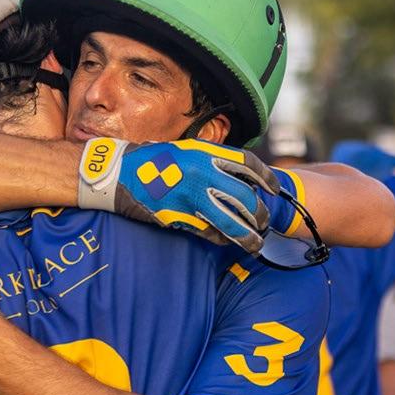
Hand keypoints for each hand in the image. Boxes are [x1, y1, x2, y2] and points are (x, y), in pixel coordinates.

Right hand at [108, 139, 292, 255]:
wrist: (119, 173)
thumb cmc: (152, 160)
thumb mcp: (185, 150)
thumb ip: (210, 161)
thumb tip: (236, 176)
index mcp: (205, 153)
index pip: (247, 164)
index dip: (266, 178)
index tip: (275, 190)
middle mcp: (202, 173)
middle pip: (245, 197)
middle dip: (259, 213)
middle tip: (263, 222)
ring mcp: (192, 197)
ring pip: (232, 221)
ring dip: (247, 235)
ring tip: (255, 243)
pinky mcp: (181, 217)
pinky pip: (210, 233)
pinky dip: (221, 239)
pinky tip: (224, 241)